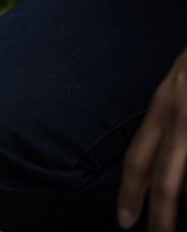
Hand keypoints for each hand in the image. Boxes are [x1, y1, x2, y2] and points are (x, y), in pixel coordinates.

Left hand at [118, 44, 186, 230]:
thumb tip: (166, 161)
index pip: (139, 157)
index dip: (130, 192)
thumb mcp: (179, 87)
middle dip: (161, 215)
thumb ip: (170, 118)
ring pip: (184, 174)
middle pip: (166, 176)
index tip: (124, 222)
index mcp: (163, 106)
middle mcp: (179, 112)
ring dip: (185, 203)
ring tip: (177, 227)